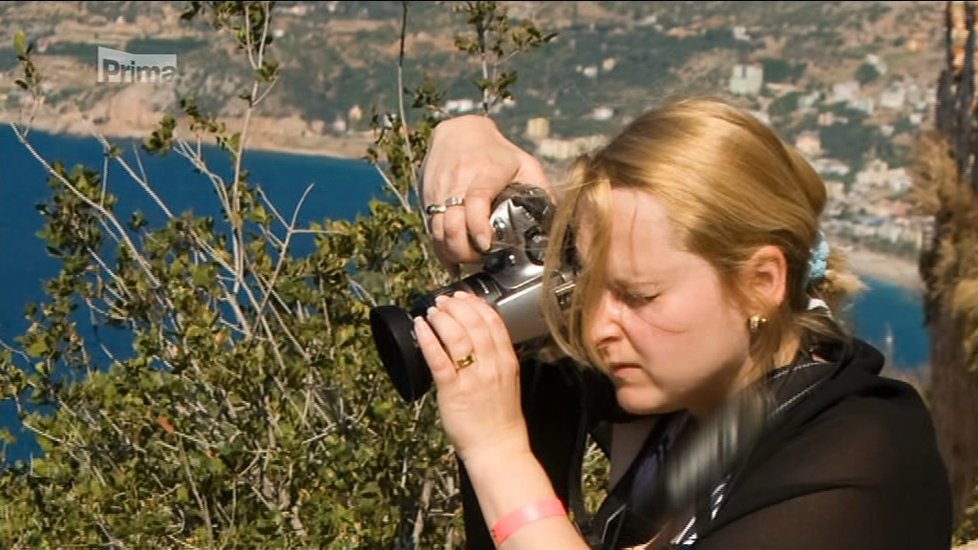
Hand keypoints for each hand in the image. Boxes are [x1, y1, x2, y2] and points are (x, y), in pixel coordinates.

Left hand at [411, 291, 529, 463]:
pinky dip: (428, 338)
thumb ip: (496, 360)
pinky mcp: (453, 390)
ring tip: (431, 311)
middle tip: (442, 300)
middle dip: (456, 306)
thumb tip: (478, 342)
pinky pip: (438, 358)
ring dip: (442, 318)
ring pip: (457, 336)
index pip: (493, 322)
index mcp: (506, 361)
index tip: (464, 296)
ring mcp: (472, 377)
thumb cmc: (500, 420)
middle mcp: (491, 365)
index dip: (476, 304)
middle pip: (474, 323)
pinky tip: (420, 327)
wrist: (498, 449)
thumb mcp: (508, 382)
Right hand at [420, 115, 551, 273]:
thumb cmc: (497, 151)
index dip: (478, 226)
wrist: (459, 133)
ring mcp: (438, 191)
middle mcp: (457, 182)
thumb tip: (557, 220)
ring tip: (469, 260)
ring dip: (451, 252)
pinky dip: (440, 249)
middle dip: (464, 250)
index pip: (475, 200)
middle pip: (451, 223)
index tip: (486, 244)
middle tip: (481, 259)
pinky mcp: (427, 198)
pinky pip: (430, 230)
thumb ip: (541, 189)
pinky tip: (452, 261)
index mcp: (484, 172)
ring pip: (437, 230)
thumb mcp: (524, 163)